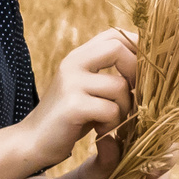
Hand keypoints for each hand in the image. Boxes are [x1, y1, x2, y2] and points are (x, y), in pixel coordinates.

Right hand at [17, 29, 136, 170]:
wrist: (32, 142)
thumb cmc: (67, 119)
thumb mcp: (85, 89)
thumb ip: (105, 74)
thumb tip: (145, 65)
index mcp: (77, 57)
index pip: (112, 35)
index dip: (135, 47)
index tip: (146, 68)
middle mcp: (72, 64)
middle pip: (117, 50)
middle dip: (135, 73)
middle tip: (135, 97)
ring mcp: (71, 83)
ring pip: (119, 86)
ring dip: (125, 108)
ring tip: (113, 121)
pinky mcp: (73, 106)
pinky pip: (111, 109)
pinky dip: (113, 123)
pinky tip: (101, 130)